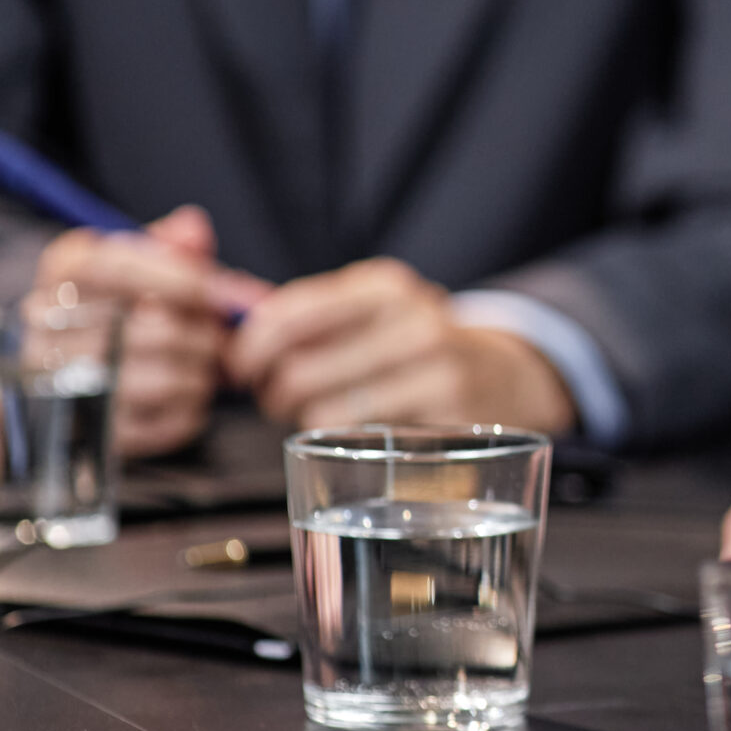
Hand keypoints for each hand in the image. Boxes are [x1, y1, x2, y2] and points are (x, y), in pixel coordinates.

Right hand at [33, 206, 267, 457]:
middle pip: (151, 330)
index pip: (115, 268)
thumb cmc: (125, 302)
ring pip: (165, 380)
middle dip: (203, 332)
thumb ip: (172, 245)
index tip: (212, 289)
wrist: (81, 365)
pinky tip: (188, 392)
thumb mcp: (140, 261)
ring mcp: (59, 385)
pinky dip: (194, 407)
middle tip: (218, 333)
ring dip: (202, 371)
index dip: (178, 278)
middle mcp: (45, 329)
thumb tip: (193, 228)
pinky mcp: (88, 433)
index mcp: (61, 274)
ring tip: (203, 361)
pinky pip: (167, 423)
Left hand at [227, 259, 574, 432]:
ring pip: (324, 413)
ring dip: (306, 422)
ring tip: (318, 415)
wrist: (506, 375)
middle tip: (277, 399)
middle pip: (298, 371)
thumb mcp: (373, 307)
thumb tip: (224, 317)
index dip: (248, 349)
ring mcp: (438, 372)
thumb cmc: (417, 346)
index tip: (241, 367)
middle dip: (271, 395)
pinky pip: (363, 443)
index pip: (288, 315)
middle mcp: (415, 322)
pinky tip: (356, 432)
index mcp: (386, 287)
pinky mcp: (450, 419)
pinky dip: (345, 443)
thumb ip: (305, 311)